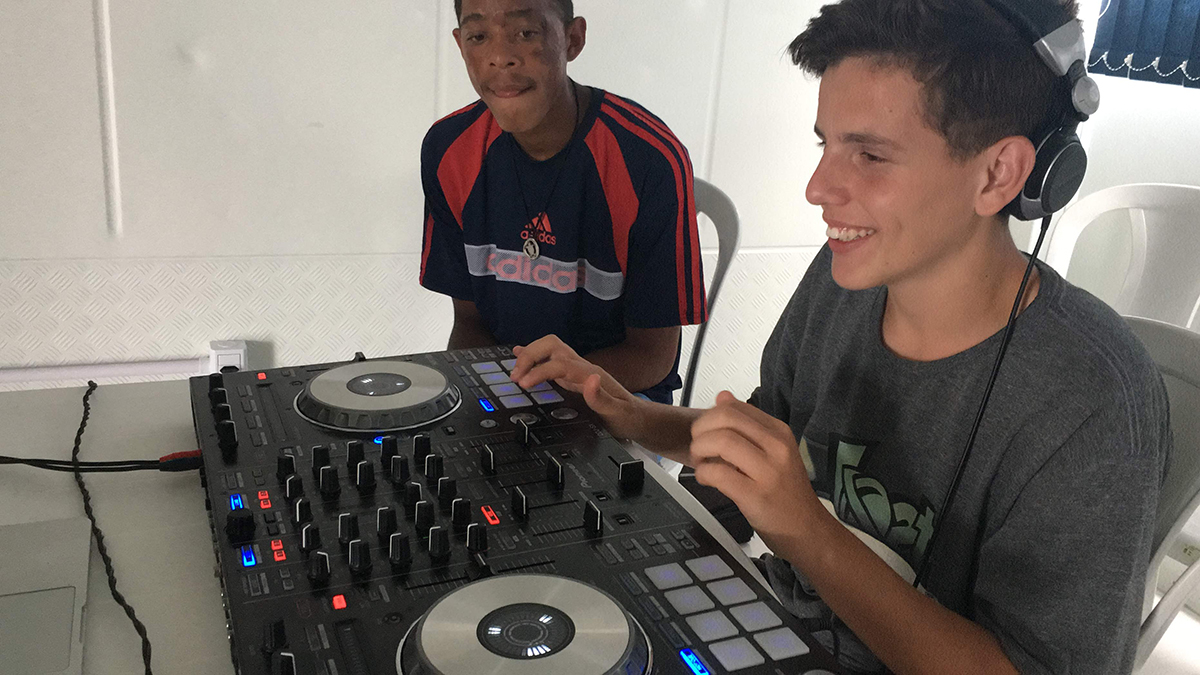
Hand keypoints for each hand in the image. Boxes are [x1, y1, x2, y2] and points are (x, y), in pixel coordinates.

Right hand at [509, 336, 644, 439]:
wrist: (637, 418)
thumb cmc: (628, 417)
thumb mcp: (618, 414)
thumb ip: (602, 398)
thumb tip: (590, 380)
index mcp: (590, 374)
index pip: (558, 363)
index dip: (539, 370)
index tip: (523, 383)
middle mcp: (582, 368)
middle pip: (552, 346)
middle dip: (530, 356)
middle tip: (516, 376)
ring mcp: (576, 371)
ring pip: (550, 350)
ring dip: (530, 356)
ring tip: (514, 370)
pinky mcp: (572, 377)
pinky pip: (551, 361)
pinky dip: (534, 357)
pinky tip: (520, 356)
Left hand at [690, 391, 822, 546]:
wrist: (808, 529)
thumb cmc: (786, 492)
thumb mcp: (772, 451)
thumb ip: (747, 426)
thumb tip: (722, 397)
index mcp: (779, 431)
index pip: (735, 407)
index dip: (710, 416)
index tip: (706, 433)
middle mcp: (776, 446)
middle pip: (726, 418)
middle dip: (701, 429)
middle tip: (698, 446)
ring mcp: (768, 471)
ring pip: (721, 441)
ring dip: (700, 450)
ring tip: (701, 463)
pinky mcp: (756, 495)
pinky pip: (718, 473)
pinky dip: (703, 473)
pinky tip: (706, 478)